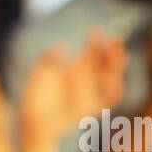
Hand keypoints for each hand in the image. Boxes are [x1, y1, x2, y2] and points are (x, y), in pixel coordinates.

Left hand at [18, 32, 127, 146]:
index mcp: (76, 70)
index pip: (92, 53)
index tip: (96, 30)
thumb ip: (48, 60)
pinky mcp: (91, 110)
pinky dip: (115, 92)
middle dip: (112, 52)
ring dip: (115, 67)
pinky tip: (118, 81)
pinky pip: (108, 101)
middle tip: (116, 40)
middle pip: (106, 64)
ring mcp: (90, 95)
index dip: (96, 42)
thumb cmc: (35, 96)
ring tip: (116, 55)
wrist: (33, 120)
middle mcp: (87, 82)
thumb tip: (61, 48)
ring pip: (109, 80)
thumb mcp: (39, 74)